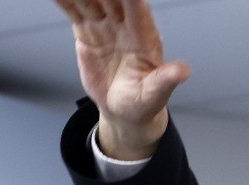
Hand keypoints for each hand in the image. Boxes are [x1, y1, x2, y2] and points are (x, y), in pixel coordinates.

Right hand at [54, 0, 190, 158]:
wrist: (122, 110)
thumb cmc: (143, 102)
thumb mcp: (155, 95)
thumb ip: (166, 80)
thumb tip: (184, 71)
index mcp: (145, 36)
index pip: (138, 9)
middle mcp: (125, 26)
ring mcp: (105, 26)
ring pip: (91, 0)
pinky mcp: (87, 32)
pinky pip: (74, 11)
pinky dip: (63, 1)